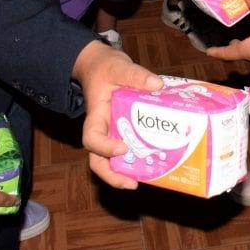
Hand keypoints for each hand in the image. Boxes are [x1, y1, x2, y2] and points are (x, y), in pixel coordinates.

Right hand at [71, 41, 163, 188]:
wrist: (99, 65)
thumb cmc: (105, 67)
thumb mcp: (118, 66)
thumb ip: (135, 74)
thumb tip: (156, 85)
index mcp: (96, 116)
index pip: (92, 138)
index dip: (104, 147)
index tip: (122, 148)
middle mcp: (103, 129)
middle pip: (97, 160)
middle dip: (112, 175)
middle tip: (132, 184)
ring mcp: (112, 132)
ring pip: (110, 160)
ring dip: (125, 173)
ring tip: (147, 179)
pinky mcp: (124, 131)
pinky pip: (127, 150)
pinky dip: (137, 159)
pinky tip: (155, 163)